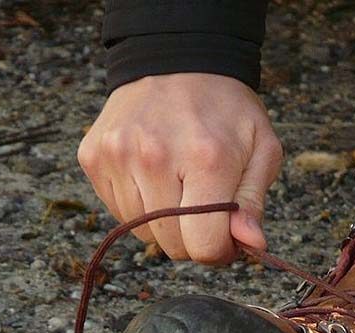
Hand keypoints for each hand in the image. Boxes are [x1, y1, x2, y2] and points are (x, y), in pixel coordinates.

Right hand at [78, 73, 282, 263]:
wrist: (178, 60)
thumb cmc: (226, 110)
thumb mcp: (262, 149)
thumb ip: (254, 202)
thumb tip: (251, 245)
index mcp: (205, 159)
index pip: (203, 244)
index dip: (219, 251)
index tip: (227, 236)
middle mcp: (154, 158)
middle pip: (172, 245)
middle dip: (193, 237)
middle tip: (204, 205)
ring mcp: (118, 155)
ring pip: (143, 232)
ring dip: (164, 222)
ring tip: (178, 184)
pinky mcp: (93, 156)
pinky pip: (118, 211)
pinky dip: (139, 205)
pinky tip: (154, 175)